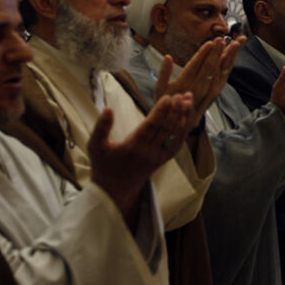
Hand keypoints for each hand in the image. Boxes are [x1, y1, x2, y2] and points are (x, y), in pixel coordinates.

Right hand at [89, 92, 193, 222]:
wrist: (114, 190)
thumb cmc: (103, 165)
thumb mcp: (95, 146)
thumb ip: (101, 127)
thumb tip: (108, 108)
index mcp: (133, 147)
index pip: (151, 126)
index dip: (161, 111)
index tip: (168, 97)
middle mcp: (149, 152)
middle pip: (166, 128)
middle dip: (175, 110)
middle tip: (182, 94)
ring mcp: (158, 157)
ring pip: (174, 135)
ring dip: (183, 117)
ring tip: (188, 101)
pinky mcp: (163, 160)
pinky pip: (176, 144)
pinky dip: (183, 130)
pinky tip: (186, 118)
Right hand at [155, 37, 244, 128]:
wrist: (182, 123)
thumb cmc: (169, 104)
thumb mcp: (159, 91)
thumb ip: (163, 73)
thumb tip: (167, 57)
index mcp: (184, 85)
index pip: (195, 66)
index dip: (203, 54)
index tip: (209, 43)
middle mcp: (198, 88)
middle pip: (209, 67)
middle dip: (216, 52)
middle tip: (221, 39)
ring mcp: (209, 91)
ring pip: (219, 71)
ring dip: (227, 57)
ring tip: (232, 44)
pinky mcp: (215, 93)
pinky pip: (223, 77)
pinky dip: (228, 65)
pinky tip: (232, 56)